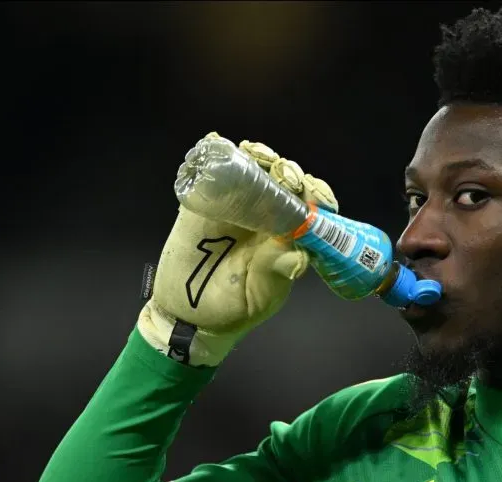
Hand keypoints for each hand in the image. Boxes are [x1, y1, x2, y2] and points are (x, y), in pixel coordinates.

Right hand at [137, 132, 338, 365]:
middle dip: (286, 171)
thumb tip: (299, 258)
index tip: (311, 194)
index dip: (314, 194)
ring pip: (251, 169)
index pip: (309, 206)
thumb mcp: (260, 295)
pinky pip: (210, 173)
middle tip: (281, 174)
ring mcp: (233, 207)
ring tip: (254, 156)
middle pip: (283, 181)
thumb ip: (275, 273)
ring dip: (257, 156)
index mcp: (287, 236)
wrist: (188, 316)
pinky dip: (215, 152)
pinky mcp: (201, 204)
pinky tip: (218, 144)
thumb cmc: (234, 308)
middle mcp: (265, 216)